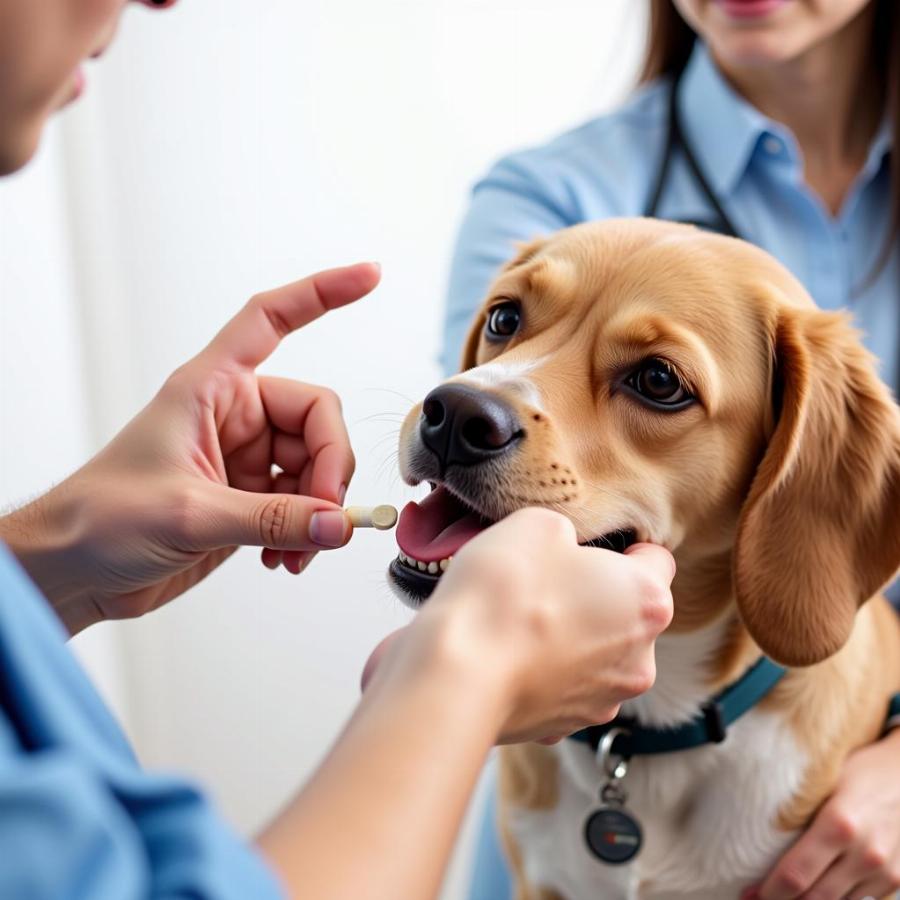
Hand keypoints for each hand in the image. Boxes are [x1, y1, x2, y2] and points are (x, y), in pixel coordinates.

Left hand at [0, 263, 379, 634]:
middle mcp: (235, 417)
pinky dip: (306, 533)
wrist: (74, 570)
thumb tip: (337, 523)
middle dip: (329, 469)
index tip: (368, 276)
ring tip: (295, 552)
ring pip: (316, 468)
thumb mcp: (188, 514)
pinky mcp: (250, 499)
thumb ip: (271, 520)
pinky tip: (284, 558)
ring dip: (318, 512)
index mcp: (212, 389)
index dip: (322, 293)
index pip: (272, 320)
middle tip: (324, 517)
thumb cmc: (101, 518)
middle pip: (318, 420)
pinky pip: (303, 506)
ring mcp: (246, 460)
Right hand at [363, 507, 674, 743]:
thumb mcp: (537, 522)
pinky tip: (502, 655)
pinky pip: (557, 687)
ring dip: (565, 637)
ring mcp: (602, 701)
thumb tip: (562, 548)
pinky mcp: (562, 727)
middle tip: (542, 581)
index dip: (620, 545)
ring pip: (592, 654)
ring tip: (515, 620)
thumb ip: (567, 531)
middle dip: (591, 595)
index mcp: (648, 602)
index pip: (656, 560)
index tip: (583, 546)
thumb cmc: (503, 591)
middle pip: (624, 612)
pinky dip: (537, 671)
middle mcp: (639, 659)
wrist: (456, 673)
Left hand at [746, 728, 899, 899]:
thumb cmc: (862, 770)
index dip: (768, 892)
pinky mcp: (897, 880)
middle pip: (815, 899)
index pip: (795, 874)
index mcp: (839, 825)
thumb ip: (799, 811)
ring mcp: (885, 871)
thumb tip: (755, 829)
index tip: (747, 894)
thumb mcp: (825, 781)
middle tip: (757, 899)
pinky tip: (816, 893)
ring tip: (785, 896)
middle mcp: (865, 854)